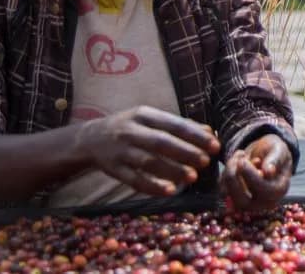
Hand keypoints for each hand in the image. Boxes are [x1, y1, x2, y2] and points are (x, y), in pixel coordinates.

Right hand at [75, 106, 219, 196]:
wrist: (89, 139)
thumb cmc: (130, 127)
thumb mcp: (151, 119)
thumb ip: (178, 125)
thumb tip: (208, 131)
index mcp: (144, 114)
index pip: (173, 124)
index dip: (195, 135)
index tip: (214, 145)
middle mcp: (130, 131)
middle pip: (161, 142)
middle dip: (186, 152)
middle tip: (206, 162)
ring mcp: (120, 151)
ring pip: (148, 162)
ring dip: (171, 170)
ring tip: (192, 177)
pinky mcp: (113, 169)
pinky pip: (134, 180)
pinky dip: (152, 186)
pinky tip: (169, 191)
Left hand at [221, 134, 292, 212]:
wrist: (266, 155)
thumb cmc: (274, 153)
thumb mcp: (278, 150)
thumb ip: (275, 160)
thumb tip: (269, 172)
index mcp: (278, 191)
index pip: (264, 191)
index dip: (251, 177)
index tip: (242, 161)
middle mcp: (263, 202)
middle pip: (243, 201)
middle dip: (234, 178)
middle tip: (237, 158)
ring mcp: (247, 203)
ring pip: (229, 195)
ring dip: (229, 171)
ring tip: (240, 154)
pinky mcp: (234, 198)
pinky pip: (222, 188)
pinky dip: (225, 172)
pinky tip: (236, 160)